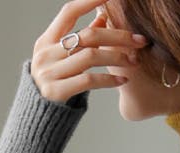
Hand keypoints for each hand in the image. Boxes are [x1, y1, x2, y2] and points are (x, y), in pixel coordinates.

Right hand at [30, 0, 148, 104]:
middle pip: (87, 36)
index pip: (69, 12)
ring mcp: (50, 72)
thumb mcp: (65, 58)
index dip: (89, 2)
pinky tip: (123, 80)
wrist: (39, 115)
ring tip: (135, 62)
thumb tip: (102, 16)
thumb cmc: (58, 83)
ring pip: (90, 57)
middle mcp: (46, 53)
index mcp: (46, 40)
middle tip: (140, 40)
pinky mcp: (57, 91)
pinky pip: (89, 80)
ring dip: (117, 57)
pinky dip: (109, 79)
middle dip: (117, 36)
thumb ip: (82, 40)